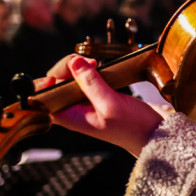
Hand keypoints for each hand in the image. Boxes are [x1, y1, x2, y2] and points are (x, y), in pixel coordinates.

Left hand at [42, 55, 163, 155]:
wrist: (153, 133)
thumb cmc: (132, 127)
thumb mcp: (110, 104)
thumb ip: (90, 83)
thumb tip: (74, 62)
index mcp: (68, 117)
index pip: (42, 97)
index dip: (45, 82)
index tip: (62, 74)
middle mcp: (72, 109)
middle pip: (54, 82)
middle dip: (67, 67)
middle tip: (89, 64)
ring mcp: (83, 102)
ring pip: (68, 77)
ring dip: (78, 66)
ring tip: (96, 64)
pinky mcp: (95, 95)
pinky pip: (83, 78)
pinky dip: (88, 69)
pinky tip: (99, 67)